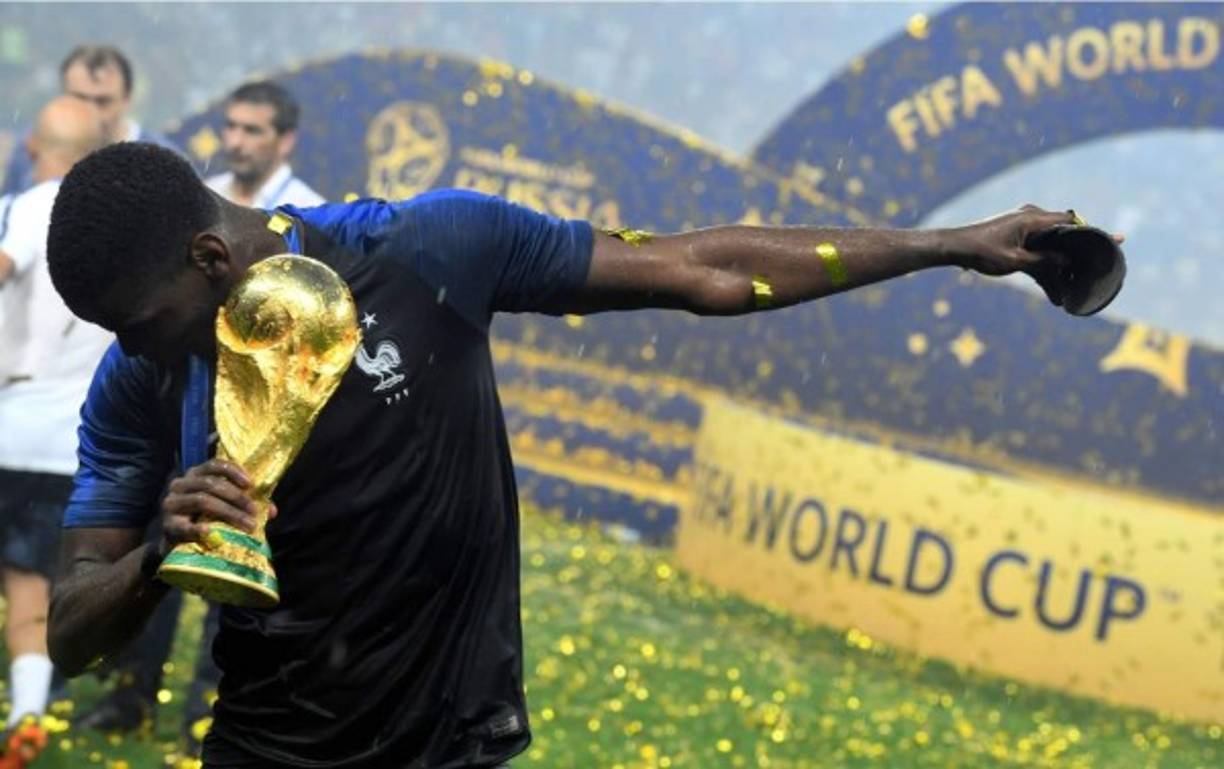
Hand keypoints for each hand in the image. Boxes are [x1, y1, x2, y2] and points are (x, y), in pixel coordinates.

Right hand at [161, 460, 277, 548]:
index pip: (213, 464)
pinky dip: (199, 529)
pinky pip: (185, 526)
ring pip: (202, 501)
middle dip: (237, 498)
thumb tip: (272, 510)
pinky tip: (211, 532)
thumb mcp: (222, 506)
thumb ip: (244, 503)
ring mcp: (171, 504)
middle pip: (211, 484)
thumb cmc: (203, 518)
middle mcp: (180, 485)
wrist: (176, 541)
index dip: (233, 471)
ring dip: (229, 513)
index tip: (250, 484)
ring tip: (248, 525)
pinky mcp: (168, 525)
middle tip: (255, 512)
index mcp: (194, 475)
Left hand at [946, 205, 1124, 277]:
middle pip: (1063, 238)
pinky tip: (1053, 292)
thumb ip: (1043, 261)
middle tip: (1096, 269)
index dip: (1092, 232)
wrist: (954, 248)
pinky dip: (1044, 270)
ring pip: (1050, 250)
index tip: (1113, 239)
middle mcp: (1031, 220)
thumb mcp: (1014, 260)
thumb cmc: (981, 251)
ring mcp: (1024, 230)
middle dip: (1076, 258)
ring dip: (1057, 270)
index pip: (1071, 222)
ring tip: (1068, 293)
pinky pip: (1037, 254)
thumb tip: (1067, 261)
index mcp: (1033, 219)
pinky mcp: (1017, 241)